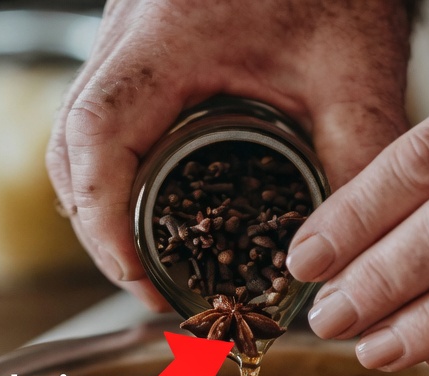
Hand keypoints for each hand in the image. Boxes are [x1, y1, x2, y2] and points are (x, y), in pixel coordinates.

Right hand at [47, 0, 410, 308]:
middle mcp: (129, 36)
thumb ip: (357, 164)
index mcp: (168, 37)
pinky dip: (118, 179)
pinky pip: (104, 125)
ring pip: (78, 141)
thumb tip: (346, 261)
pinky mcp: (139, 55)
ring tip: (150, 265)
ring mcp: (126, 43)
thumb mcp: (357, 73)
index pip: (98, 133)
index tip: (137, 274)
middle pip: (71, 149)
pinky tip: (156, 216)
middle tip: (150, 286)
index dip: (104, 217)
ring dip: (104, 210)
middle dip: (102, 231)